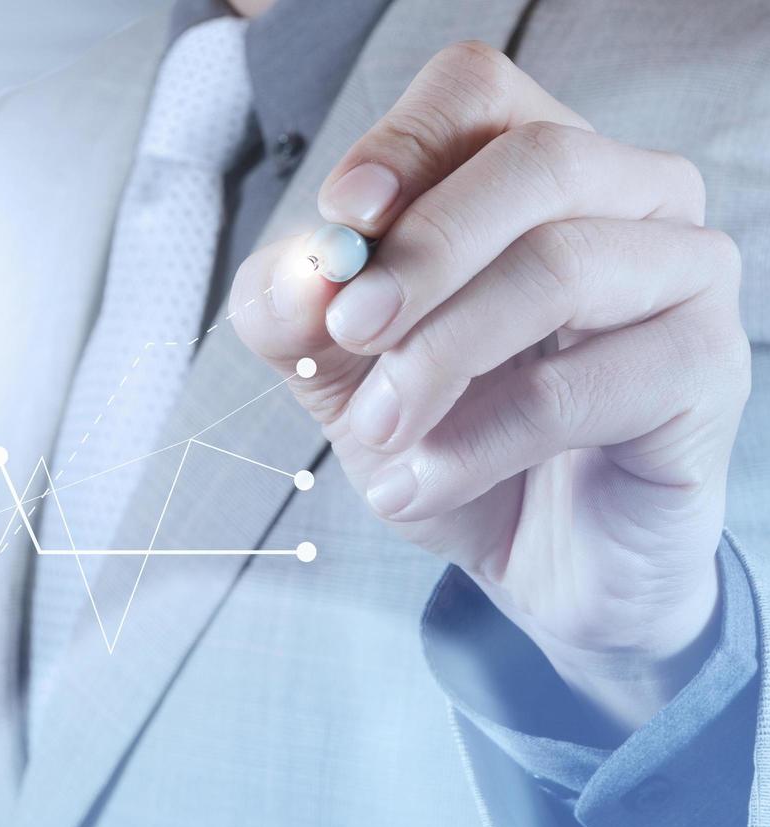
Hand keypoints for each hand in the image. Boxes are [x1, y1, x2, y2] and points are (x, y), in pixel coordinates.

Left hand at [231, 43, 747, 737]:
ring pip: (559, 266)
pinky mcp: (708, 368)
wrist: (531, 558)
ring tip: (377, 434)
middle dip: (422, 252)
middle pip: (535, 160)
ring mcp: (684, 274)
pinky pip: (581, 386)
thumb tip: (302, 271)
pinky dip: (476, 442)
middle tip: (350, 331)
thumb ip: (294, 309)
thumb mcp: (335, 367)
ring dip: (439, 358)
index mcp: (532, 167)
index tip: (341, 220)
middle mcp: (629, 195)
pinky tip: (421, 484)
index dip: (403, 144)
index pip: (477, 91)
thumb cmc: (446, 431)